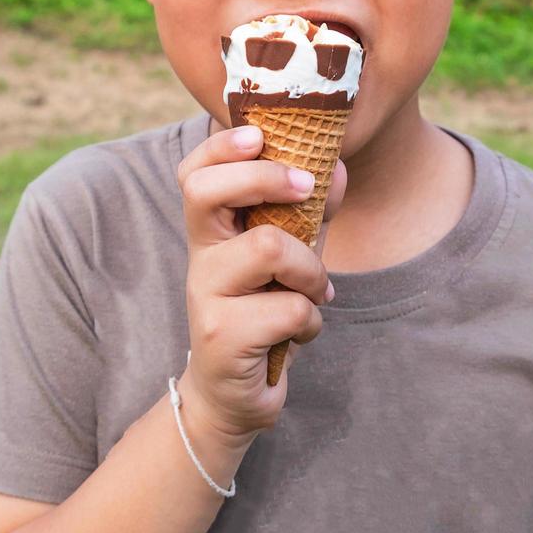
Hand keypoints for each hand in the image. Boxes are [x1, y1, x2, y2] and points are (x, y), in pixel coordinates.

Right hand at [175, 123, 346, 444]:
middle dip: (266, 179)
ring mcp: (205, 296)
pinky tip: (300, 333)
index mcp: (212, 230)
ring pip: (269, 248)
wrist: (233, 394)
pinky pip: (289, 308)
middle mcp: (199, 256)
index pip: (195, 172)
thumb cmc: (264, 312)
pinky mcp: (222, 336)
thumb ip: (309, 212)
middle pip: (206, 192)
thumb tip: (337, 167)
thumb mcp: (291, 254)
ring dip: (311, 270)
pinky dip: (311, 319)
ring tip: (313, 292)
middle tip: (305, 188)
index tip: (260, 138)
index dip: (221, 146)